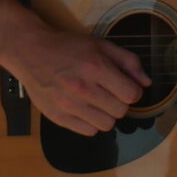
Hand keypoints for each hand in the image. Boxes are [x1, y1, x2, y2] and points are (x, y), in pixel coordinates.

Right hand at [4, 27, 147, 136]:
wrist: (30, 52)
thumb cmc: (68, 47)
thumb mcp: (100, 45)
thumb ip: (127, 61)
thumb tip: (146, 83)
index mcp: (95, 67)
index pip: (131, 95)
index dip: (133, 91)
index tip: (125, 86)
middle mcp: (82, 89)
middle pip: (121, 111)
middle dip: (120, 102)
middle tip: (109, 93)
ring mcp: (68, 105)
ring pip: (106, 125)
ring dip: (106, 114)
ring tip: (96, 102)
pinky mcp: (57, 117)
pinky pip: (88, 131)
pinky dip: (91, 122)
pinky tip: (84, 109)